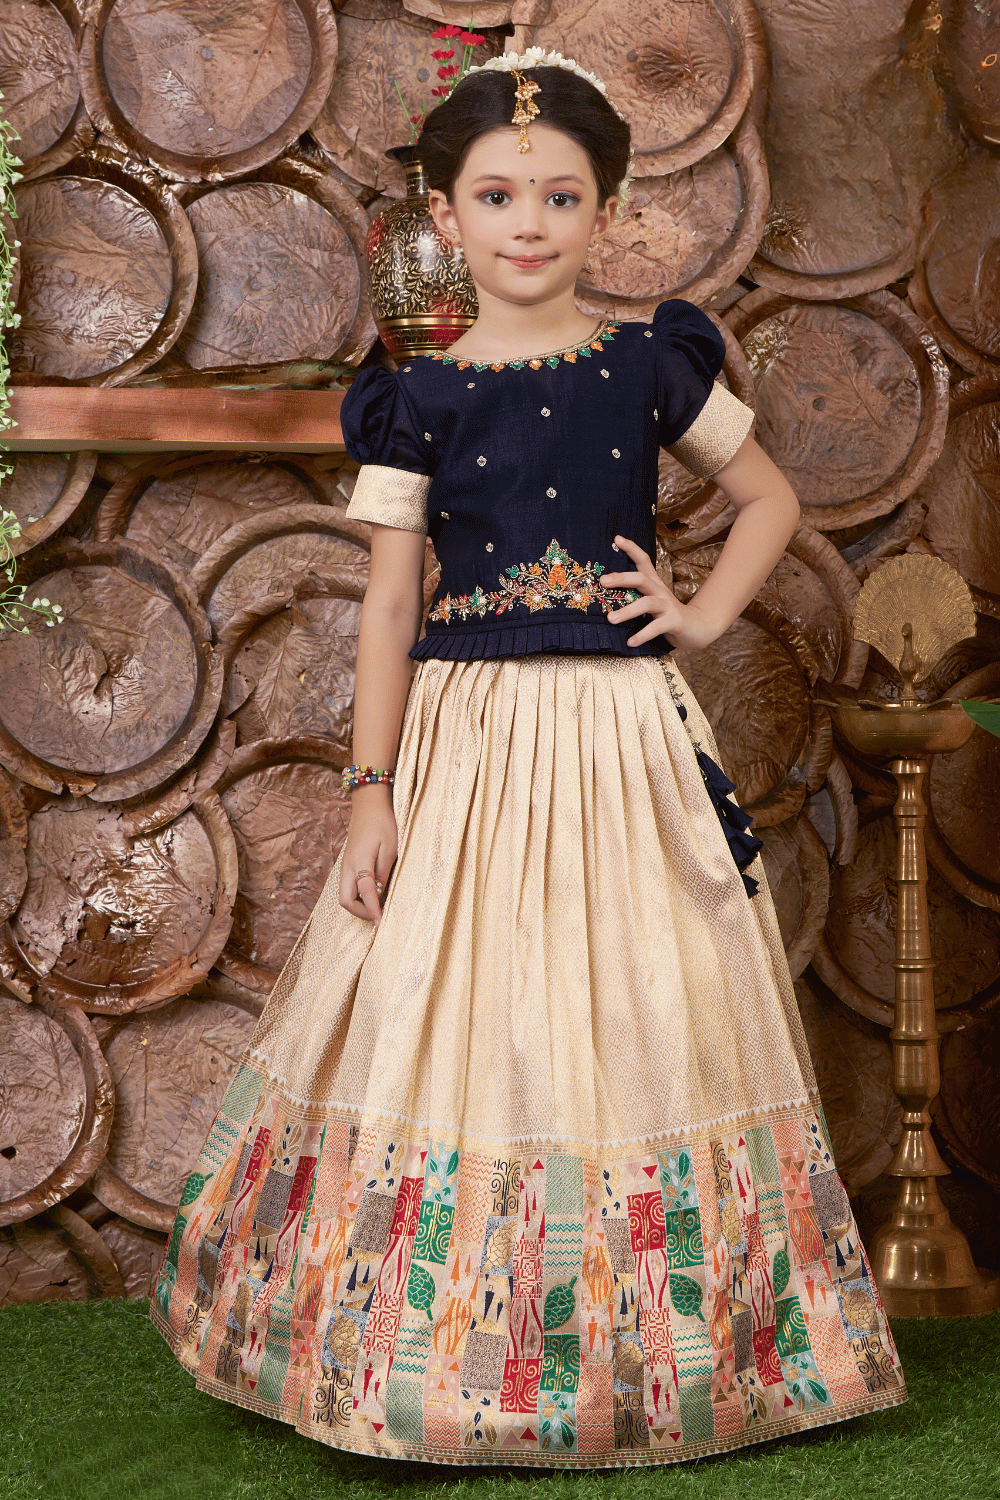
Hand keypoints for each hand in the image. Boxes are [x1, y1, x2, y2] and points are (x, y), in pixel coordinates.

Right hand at [339, 786, 397, 924]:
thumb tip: (380, 892)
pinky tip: (372, 894)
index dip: (373, 911)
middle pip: (345, 901)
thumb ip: (384, 871)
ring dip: (358, 905)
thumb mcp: (391, 847)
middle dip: (361, 913)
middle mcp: (347, 866)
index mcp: (360, 862)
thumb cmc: (383, 823)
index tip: (381, 923)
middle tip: (379, 916)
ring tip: (378, 907)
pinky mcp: (347, 864)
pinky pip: (347, 887)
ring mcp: (344, 865)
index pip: (365, 893)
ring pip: (344, 895)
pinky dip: (357, 896)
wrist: (368, 804)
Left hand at [600, 535, 723, 650]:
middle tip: (603, 581)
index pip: (644, 561)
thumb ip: (635, 598)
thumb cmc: (668, 616)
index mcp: (654, 584)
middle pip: (641, 578)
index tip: (617, 538)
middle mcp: (660, 591)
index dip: (631, 548)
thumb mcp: (652, 603)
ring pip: (647, 603)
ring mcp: (668, 606)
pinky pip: (656, 627)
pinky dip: (642, 634)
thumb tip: (606, 599)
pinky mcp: (674, 621)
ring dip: (628, 611)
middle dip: (622, 578)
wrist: (698, 628)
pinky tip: (630, 642)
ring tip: (610, 619)